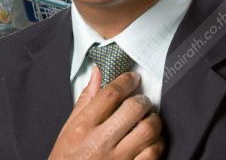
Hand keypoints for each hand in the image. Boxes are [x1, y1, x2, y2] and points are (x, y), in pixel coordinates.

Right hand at [48, 69, 162, 159]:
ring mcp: (118, 159)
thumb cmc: (68, 158)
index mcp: (83, 127)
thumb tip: (98, 74)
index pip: (110, 94)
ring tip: (148, 119)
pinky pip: (154, 153)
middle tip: (142, 100)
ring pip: (149, 130)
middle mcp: (101, 142)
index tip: (132, 78)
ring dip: (153, 120)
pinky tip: (150, 141)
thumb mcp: (69, 128)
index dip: (125, 80)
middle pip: (133, 109)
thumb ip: (86, 100)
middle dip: (142, 100)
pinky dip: (157, 143)